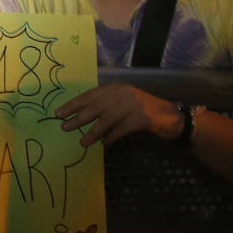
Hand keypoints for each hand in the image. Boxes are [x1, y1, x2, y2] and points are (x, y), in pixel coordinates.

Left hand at [55, 82, 182, 146]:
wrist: (172, 117)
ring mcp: (132, 105)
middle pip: (95, 107)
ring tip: (82, 142)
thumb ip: (106, 107)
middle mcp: (122, 93)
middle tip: (64, 127)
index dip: (73, 104)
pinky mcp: (141, 118)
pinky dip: (111, 138)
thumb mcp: (123, 103)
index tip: (59, 113)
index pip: (89, 95)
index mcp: (116, 88)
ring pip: (106, 119)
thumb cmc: (145, 111)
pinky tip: (105, 144)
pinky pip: (120, 130)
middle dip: (78, 117)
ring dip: (92, 132)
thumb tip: (82, 118)